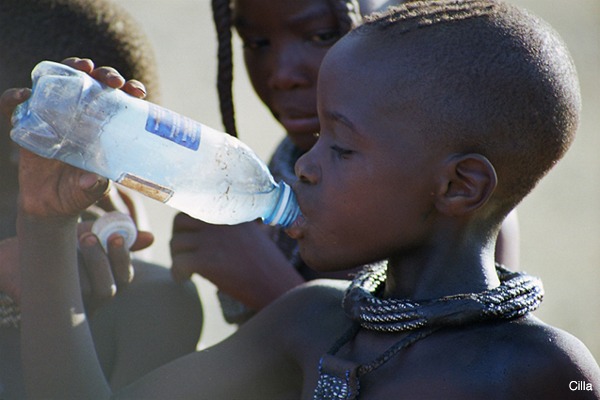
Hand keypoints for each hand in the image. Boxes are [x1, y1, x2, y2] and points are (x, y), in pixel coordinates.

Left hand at [0, 217, 151, 313]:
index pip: (125, 276)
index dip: (124, 258)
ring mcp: (74, 308)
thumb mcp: (88, 235)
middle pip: (111, 289)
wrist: (16, 256)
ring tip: (75, 241)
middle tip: (90, 236)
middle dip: (105, 261)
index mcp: (105, 279)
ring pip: (94, 292)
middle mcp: (92, 297)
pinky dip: (66, 275)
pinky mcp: (53, 311)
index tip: (118, 235)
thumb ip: (116, 236)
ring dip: (88, 265)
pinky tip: (58, 259)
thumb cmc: (56, 245)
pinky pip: (69, 298)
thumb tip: (151, 237)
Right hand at [1, 57, 148, 218]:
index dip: (129, 90)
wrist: (48, 206)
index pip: (119, 99)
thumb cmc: (76, 193)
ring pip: (61, 81)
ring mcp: (53, 116)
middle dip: (107, 75)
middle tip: (113, 81)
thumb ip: (94, 187)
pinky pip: (16, 106)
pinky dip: (15, 97)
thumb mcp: (89, 191)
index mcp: (102, 127)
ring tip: (82, 67)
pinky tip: (24, 94)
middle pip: (95, 83)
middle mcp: (80, 115)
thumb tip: (94, 180)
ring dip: (71, 68)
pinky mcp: (28, 124)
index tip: (138, 92)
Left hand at [170, 213, 303, 309]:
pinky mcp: (206, 261)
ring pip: (176, 243)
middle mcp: (220, 222)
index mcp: (231, 212)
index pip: (196, 206)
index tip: (190, 237)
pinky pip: (179, 263)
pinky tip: (185, 279)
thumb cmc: (267, 266)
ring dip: (176, 257)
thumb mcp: (253, 235)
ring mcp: (212, 240)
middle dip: (178, 238)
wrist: (277, 285)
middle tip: (184, 254)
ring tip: (186, 270)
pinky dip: (177, 273)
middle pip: (180, 222)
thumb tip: (209, 233)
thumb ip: (231, 228)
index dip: (188, 223)